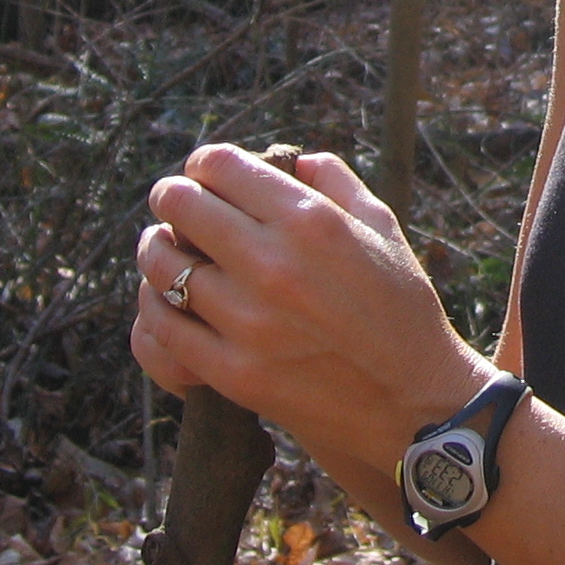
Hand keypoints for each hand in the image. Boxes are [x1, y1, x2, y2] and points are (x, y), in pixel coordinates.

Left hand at [130, 146, 492, 469]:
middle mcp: (273, 265)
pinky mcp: (231, 373)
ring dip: (156, 247)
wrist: (411, 403)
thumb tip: (296, 161)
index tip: (202, 170)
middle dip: (172, 196)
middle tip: (173, 202)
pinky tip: (163, 296)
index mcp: (310, 220)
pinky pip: (161, 327)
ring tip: (163, 246)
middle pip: (181, 206)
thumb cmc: (401, 308)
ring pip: (162, 264)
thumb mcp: (382, 227)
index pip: (221, 167)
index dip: (204, 162)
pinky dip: (153, 304)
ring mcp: (247, 322)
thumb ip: (336, 181)